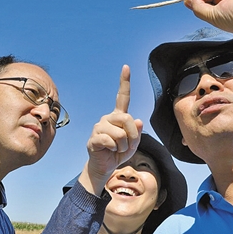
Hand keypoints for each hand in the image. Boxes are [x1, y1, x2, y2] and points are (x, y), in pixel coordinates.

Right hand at [81, 65, 142, 194]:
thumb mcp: (133, 144)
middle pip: (127, 119)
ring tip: (117, 149)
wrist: (105, 167)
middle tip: (127, 146)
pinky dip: (114, 149)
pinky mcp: (94, 138)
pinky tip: (109, 150)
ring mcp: (99, 127)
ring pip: (120, 133)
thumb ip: (137, 133)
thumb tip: (138, 121)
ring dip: (123, 146)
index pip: (122, 97)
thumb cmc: (119, 153)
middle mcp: (108, 118)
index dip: (124, 82)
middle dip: (132, 136)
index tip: (126, 67)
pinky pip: (110, 141)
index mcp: (118, 116)